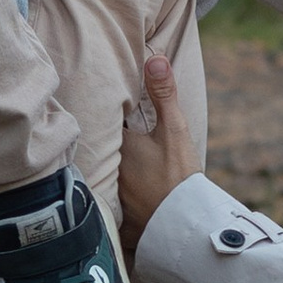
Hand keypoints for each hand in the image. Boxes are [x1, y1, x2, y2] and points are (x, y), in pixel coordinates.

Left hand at [117, 52, 204, 241]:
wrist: (184, 225)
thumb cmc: (178, 175)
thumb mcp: (174, 130)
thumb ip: (164, 94)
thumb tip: (155, 57)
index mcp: (117, 145)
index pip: (102, 123)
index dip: (104, 115)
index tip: (102, 104)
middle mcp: (106, 169)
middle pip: (98, 149)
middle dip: (101, 141)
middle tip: (104, 130)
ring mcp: (109, 194)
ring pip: (101, 174)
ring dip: (104, 168)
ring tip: (107, 160)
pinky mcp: (116, 216)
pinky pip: (107, 202)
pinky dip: (110, 196)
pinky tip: (117, 195)